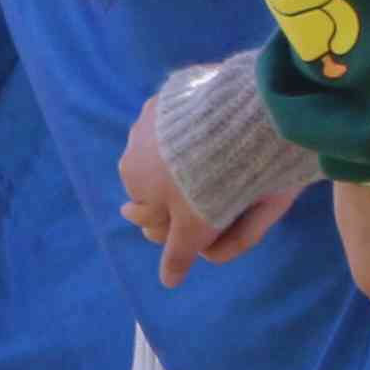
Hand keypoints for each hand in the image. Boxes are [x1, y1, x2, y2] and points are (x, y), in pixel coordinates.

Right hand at [117, 99, 291, 285]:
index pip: (149, 209)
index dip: (174, 221)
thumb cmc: (211, 183)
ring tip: (225, 162)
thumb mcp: (197, 228)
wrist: (236, 122)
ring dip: (189, 155)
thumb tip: (168, 281)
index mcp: (133, 178)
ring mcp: (156, 112)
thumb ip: (178, 255)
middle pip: (159, 175)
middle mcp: (134, 144)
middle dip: (179, 189)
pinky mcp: (180, 88)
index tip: (200, 222)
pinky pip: (186, 116)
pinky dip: (200, 127)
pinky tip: (224, 132)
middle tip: (215, 194)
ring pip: (171, 145)